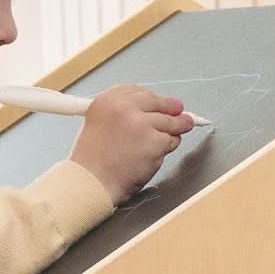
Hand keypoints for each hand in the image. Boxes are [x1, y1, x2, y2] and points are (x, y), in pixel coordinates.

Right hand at [70, 83, 193, 202]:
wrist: (92, 182)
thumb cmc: (93, 162)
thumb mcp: (98, 125)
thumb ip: (122, 115)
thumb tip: (151, 110)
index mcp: (107, 101)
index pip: (137, 91)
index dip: (152, 98)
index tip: (161, 103)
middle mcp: (123, 108)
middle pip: (156, 102)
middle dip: (171, 108)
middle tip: (181, 114)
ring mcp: (140, 124)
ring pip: (169, 121)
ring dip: (174, 130)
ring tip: (171, 137)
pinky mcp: (153, 141)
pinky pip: (171, 140)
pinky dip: (169, 147)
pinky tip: (157, 154)